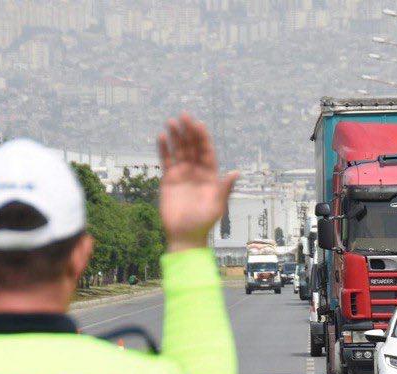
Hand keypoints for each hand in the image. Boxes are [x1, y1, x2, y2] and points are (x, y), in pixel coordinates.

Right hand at [157, 113, 238, 252]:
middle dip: (188, 132)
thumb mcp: (217, 205)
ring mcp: (183, 174)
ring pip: (179, 150)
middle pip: (192, 147)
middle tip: (184, 116)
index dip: (202, 138)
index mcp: (211, 175)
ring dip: (175, 136)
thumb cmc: (204, 222)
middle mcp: (197, 171)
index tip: (198, 124)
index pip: (206, 151)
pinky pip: (166, 160)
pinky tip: (161, 137)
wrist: (185, 235)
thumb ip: (224, 188)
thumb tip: (235, 173)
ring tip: (171, 122)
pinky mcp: (169, 179)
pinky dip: (163, 149)